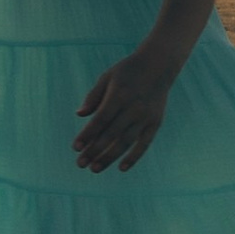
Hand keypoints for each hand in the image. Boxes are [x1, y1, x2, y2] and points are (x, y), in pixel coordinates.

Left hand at [74, 52, 174, 175]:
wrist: (159, 65)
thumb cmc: (128, 71)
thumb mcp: (107, 77)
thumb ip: (93, 96)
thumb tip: (79, 115)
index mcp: (119, 95)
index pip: (100, 120)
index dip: (87, 135)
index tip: (75, 148)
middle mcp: (133, 108)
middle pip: (111, 134)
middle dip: (94, 151)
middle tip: (80, 164)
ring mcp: (146, 117)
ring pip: (126, 142)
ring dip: (109, 157)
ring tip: (95, 168)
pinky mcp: (156, 123)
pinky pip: (144, 144)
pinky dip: (134, 157)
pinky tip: (121, 168)